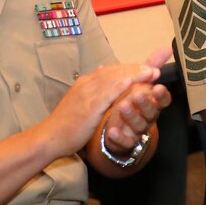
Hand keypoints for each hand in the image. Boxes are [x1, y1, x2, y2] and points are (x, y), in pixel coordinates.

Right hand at [37, 63, 161, 157]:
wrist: (50, 137)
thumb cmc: (66, 123)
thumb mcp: (80, 101)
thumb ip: (93, 88)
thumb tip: (101, 70)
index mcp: (86, 82)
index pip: (111, 70)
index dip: (130, 68)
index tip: (146, 67)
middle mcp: (87, 84)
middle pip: (116, 71)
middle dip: (137, 68)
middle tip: (155, 68)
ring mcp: (88, 94)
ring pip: (114, 79)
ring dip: (135, 74)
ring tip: (151, 73)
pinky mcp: (89, 107)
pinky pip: (107, 94)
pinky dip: (120, 86)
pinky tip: (132, 82)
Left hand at [102, 48, 172, 154]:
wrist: (119, 129)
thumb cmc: (132, 101)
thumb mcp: (141, 83)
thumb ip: (151, 66)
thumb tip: (167, 47)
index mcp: (153, 102)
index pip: (163, 99)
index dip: (162, 95)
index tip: (158, 87)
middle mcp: (148, 116)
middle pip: (151, 112)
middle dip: (145, 102)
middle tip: (137, 93)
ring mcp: (137, 130)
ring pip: (138, 125)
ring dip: (131, 116)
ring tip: (122, 106)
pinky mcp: (126, 142)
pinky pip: (125, 142)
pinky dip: (119, 137)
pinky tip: (111, 131)